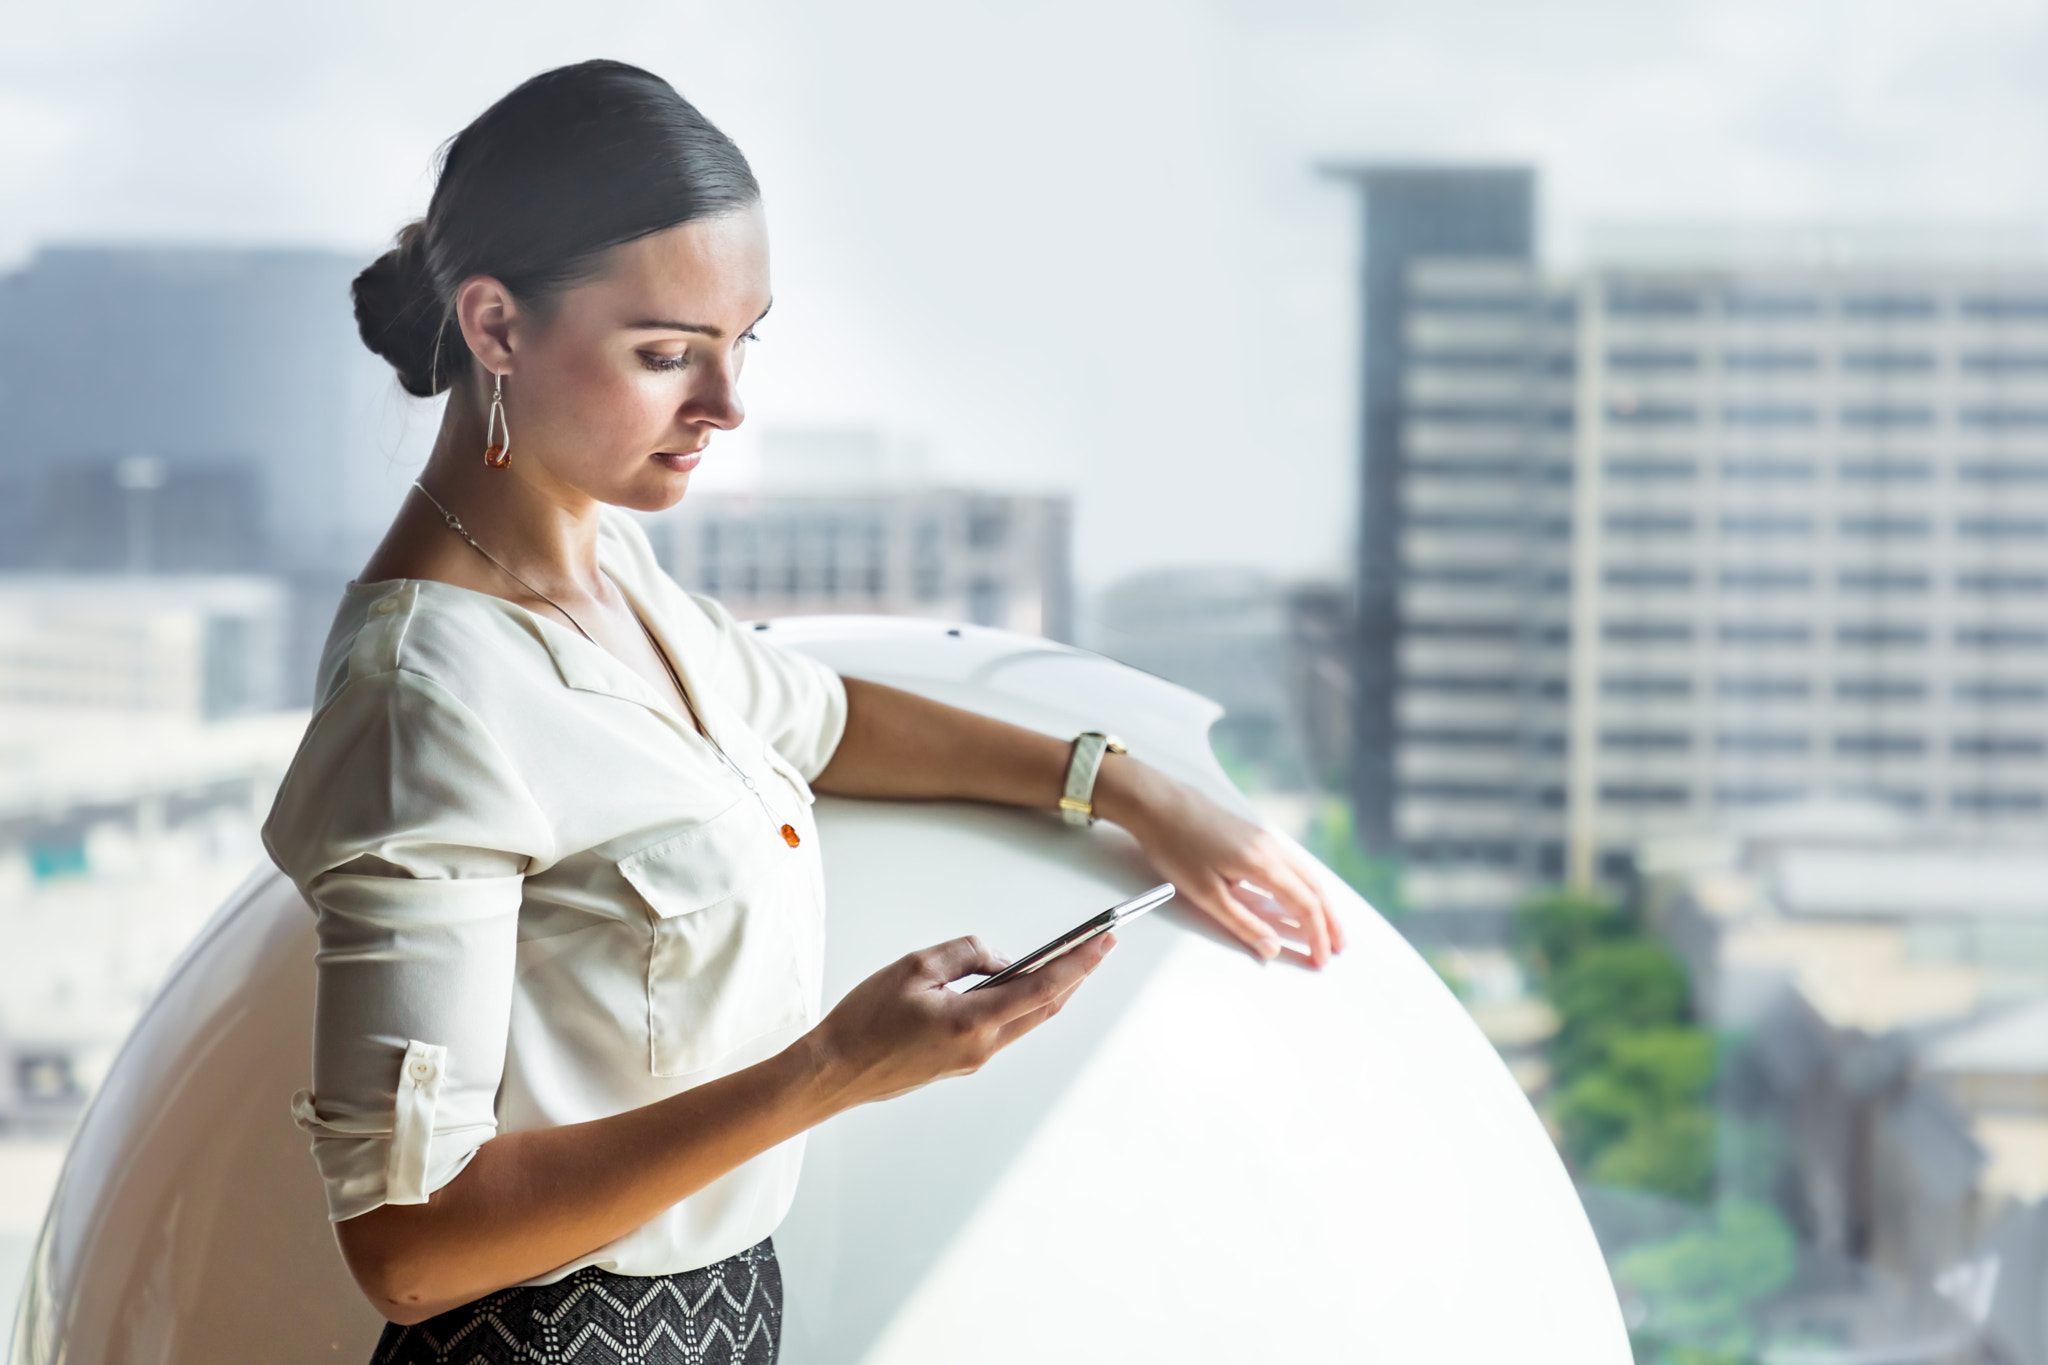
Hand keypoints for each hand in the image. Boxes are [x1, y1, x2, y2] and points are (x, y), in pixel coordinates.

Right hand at [803, 933, 1114, 1108]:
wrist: (834, 1072)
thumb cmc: (864, 1022)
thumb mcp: (914, 967)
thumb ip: (965, 953)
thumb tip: (998, 958)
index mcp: (972, 1023)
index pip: (1042, 989)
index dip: (1079, 963)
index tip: (1104, 942)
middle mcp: (982, 1048)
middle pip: (1044, 1008)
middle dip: (1076, 975)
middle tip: (1098, 945)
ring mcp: (973, 1060)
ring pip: (1026, 1020)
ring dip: (1049, 990)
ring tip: (1065, 959)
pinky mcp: (961, 1063)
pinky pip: (1003, 1028)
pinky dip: (1019, 1003)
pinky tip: (1017, 983)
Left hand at [1098, 759, 1346, 967]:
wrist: (1158, 803)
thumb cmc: (1175, 845)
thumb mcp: (1206, 893)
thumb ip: (1242, 923)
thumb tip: (1271, 948)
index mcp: (1264, 864)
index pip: (1304, 906)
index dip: (1316, 935)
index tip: (1321, 958)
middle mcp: (1271, 848)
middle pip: (1314, 888)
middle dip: (1330, 920)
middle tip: (1339, 947)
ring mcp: (1264, 838)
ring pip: (1305, 873)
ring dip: (1320, 901)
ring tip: (1328, 925)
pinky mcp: (1253, 834)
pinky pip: (1292, 863)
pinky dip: (1305, 884)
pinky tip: (1301, 892)